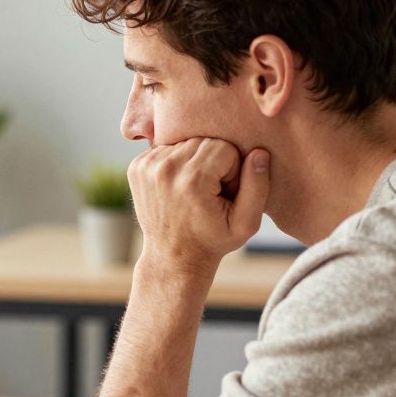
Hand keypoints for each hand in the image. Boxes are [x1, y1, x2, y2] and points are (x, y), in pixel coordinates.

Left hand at [128, 137, 269, 273]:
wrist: (173, 256)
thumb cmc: (213, 241)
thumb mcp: (245, 223)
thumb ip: (258, 187)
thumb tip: (259, 153)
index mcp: (193, 180)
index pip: (226, 147)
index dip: (232, 170)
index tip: (224, 193)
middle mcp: (166, 169)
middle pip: (204, 140)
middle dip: (214, 162)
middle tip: (210, 192)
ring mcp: (147, 166)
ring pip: (186, 142)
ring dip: (195, 161)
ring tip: (194, 190)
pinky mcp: (137, 166)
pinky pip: (167, 147)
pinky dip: (176, 162)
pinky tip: (178, 186)